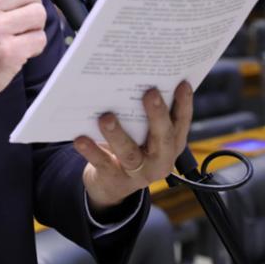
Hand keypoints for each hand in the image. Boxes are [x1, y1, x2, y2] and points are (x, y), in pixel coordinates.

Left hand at [74, 81, 193, 210]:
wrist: (110, 185)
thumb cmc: (130, 147)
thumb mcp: (142, 132)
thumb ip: (143, 113)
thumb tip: (134, 77)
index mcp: (171, 144)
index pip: (181, 122)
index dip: (184, 104)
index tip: (182, 83)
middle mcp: (160, 160)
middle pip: (162, 137)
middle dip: (157, 115)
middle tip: (150, 92)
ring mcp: (138, 173)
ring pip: (129, 153)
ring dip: (118, 134)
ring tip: (106, 117)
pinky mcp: (114, 179)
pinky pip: (102, 163)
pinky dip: (91, 151)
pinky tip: (80, 139)